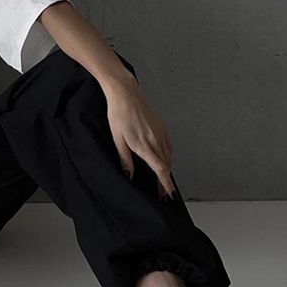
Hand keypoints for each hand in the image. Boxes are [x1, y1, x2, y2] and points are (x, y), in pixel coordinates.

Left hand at [104, 80, 174, 199]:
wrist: (126, 93)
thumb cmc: (118, 113)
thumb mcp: (117, 139)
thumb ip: (125, 158)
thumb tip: (129, 174)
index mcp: (143, 144)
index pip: (159, 169)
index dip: (165, 183)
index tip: (168, 193)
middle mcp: (155, 140)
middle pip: (166, 166)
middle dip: (165, 181)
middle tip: (163, 193)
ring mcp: (160, 133)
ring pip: (169, 157)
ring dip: (167, 170)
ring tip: (163, 180)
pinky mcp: (162, 127)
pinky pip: (169, 147)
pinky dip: (169, 157)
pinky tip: (165, 160)